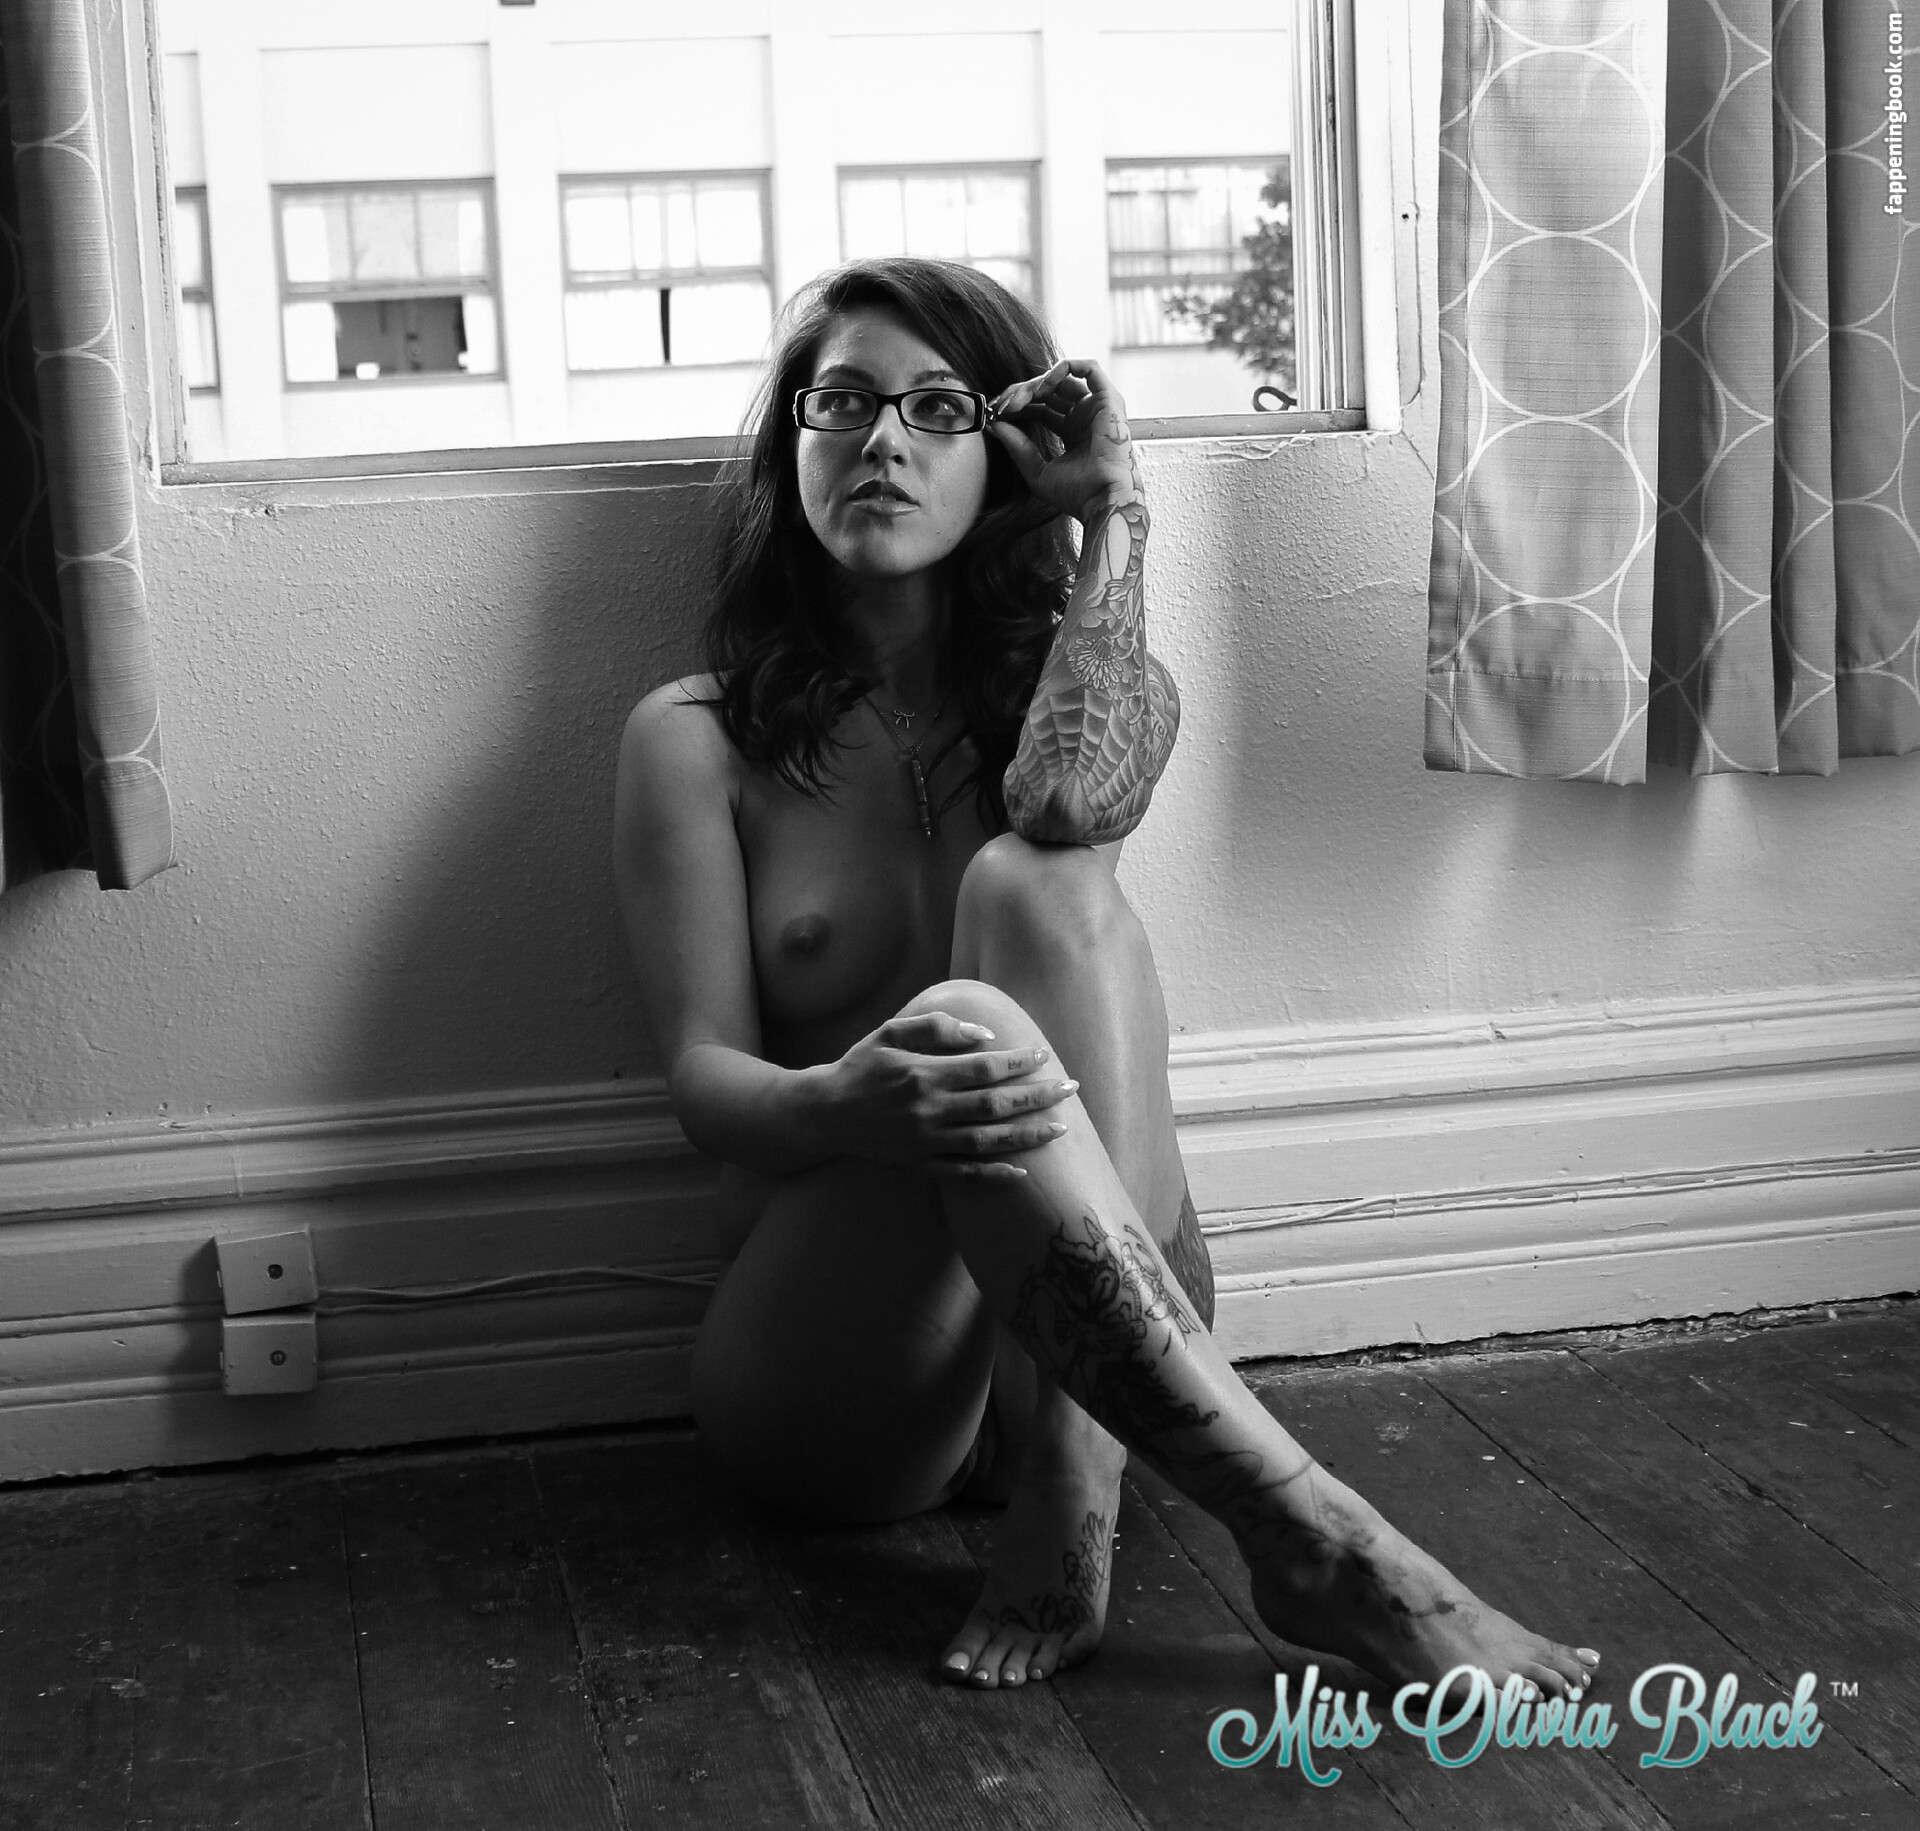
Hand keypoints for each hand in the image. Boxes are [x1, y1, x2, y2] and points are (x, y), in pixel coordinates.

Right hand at [823, 1010, 1078, 1180]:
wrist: (823, 1114)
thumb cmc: (859, 1066)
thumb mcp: (889, 1033)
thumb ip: (935, 1027)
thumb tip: (983, 1035)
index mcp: (923, 1075)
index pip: (983, 1068)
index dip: (1018, 1062)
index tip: (1044, 1055)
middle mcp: (928, 1110)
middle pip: (995, 1104)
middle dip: (1037, 1096)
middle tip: (1070, 1088)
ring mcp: (925, 1142)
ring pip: (986, 1141)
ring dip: (1026, 1135)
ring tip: (1060, 1128)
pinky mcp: (919, 1165)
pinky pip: (962, 1174)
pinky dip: (992, 1175)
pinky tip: (1020, 1172)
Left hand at [987, 358, 1143, 526]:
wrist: (1101, 500)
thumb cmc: (1077, 494)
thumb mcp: (1037, 471)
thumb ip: (1017, 446)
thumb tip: (995, 424)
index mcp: (1072, 433)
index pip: (1040, 408)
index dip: (1017, 407)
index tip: (996, 414)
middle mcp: (1085, 417)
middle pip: (1047, 391)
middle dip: (1021, 394)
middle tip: (1001, 406)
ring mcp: (1097, 407)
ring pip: (1062, 379)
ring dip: (1035, 383)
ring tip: (1018, 400)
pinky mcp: (1108, 400)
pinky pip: (1089, 368)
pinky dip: (1063, 368)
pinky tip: (1043, 385)